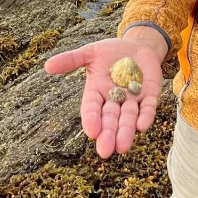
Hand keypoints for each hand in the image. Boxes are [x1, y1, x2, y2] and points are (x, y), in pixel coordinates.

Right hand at [44, 37, 163, 157]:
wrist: (137, 46)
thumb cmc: (110, 52)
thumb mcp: (90, 52)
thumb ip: (71, 60)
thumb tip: (47, 66)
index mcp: (97, 91)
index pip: (92, 108)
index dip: (91, 119)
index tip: (91, 132)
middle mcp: (114, 99)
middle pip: (110, 119)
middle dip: (108, 134)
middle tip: (105, 151)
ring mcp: (133, 98)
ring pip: (129, 118)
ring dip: (126, 132)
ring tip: (122, 147)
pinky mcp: (150, 95)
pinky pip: (148, 107)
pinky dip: (146, 116)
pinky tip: (142, 126)